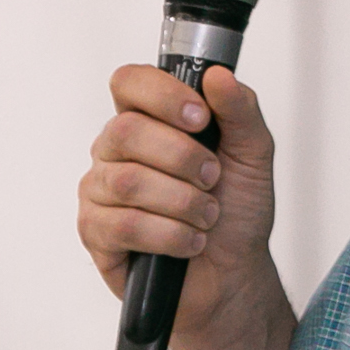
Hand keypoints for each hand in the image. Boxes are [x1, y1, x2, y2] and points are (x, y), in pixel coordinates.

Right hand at [78, 62, 277, 349]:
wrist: (233, 274)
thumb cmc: (237, 210)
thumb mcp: (253, 154)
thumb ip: (240, 110)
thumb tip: (218, 75)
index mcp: (149, 119)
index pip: (129, 82)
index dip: (162, 95)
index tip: (200, 118)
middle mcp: (116, 149)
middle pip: (127, 131)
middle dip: (183, 158)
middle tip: (212, 178)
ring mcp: (101, 190)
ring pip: (128, 181)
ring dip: (182, 202)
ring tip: (206, 216)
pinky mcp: (95, 232)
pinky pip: (123, 225)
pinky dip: (169, 236)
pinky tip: (189, 242)